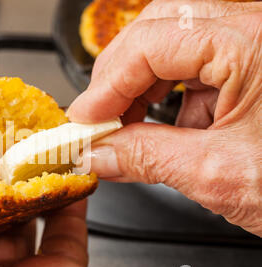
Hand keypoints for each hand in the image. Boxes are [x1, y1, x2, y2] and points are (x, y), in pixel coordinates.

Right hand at [68, 0, 261, 235]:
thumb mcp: (220, 175)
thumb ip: (147, 159)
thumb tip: (100, 153)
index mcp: (255, 43)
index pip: (151, 43)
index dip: (106, 83)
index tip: (84, 119)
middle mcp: (257, 29)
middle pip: (158, 28)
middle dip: (120, 76)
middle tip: (100, 115)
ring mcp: (256, 43)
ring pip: (174, 42)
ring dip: (142, 85)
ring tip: (129, 125)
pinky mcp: (255, 63)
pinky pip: (196, 63)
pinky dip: (170, 95)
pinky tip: (169, 127)